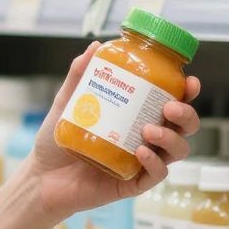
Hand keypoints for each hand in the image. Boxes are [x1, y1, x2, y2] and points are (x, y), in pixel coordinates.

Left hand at [21, 43, 201, 219]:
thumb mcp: (67, 102)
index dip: (187, 93)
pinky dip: (154, 163)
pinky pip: (156, 175)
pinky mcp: (133, 183)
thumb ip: (80, 74)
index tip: (189, 82)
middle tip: (169, 107)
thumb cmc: (56, 139)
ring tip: (150, 130)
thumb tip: (96, 46)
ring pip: (177, 151)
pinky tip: (141, 152)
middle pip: (184, 127)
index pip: (172, 102)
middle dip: (186, 114)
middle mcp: (146, 139)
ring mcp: (141, 162)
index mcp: (137, 116)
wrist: (40, 175)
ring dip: (171, 138)